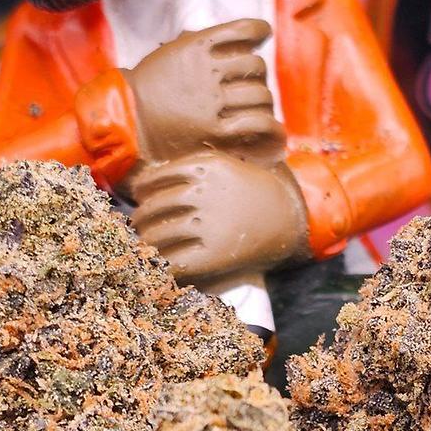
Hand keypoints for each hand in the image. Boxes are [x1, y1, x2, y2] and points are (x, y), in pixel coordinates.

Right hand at [123, 18, 285, 168]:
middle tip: (251, 84)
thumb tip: (231, 39)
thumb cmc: (149, 88)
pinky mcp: (217, 134)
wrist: (129, 122)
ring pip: (261, 95)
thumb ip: (199, 44)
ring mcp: (213, 104)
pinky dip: (272, 128)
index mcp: (197, 46)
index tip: (263, 36)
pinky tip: (273, 131)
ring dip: (263, 101)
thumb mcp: (171, 53)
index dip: (260, 32)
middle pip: (256, 66)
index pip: (245, 31)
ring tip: (257, 108)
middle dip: (257, 75)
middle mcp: (208, 71)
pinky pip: (258, 124)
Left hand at [129, 151, 310, 282]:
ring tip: (143, 245)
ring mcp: (208, 224)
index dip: (142, 189)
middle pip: (154, 207)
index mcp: (205, 166)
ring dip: (146, 242)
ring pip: (159, 234)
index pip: (156, 177)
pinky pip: (175, 261)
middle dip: (141, 218)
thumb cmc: (259, 190)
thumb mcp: (230, 165)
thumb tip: (151, 178)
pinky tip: (158, 266)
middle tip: (136, 224)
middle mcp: (203, 192)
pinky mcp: (214, 254)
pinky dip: (161, 265)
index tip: (139, 196)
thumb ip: (195, 168)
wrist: (293, 217)